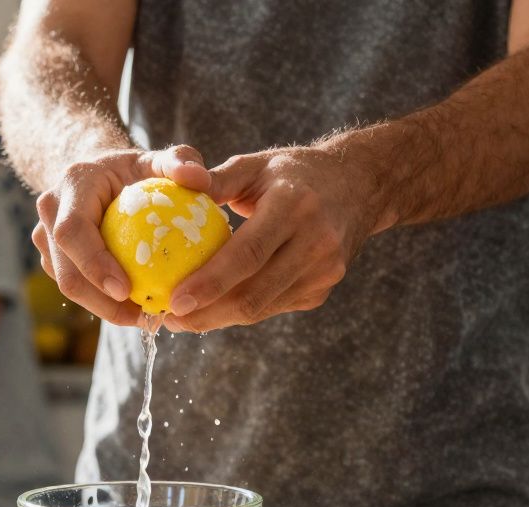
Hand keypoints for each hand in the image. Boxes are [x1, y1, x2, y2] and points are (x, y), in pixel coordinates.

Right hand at [32, 145, 212, 325]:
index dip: (94, 263)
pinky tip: (137, 309)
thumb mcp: (160, 160)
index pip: (73, 231)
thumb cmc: (136, 169)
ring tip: (145, 318)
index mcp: (72, 185)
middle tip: (143, 316)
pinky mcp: (53, 258)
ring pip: (69, 285)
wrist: (102, 175)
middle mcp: (51, 212)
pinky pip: (78, 288)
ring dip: (104, 309)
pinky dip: (104, 303)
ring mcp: (46, 238)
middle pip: (66, 271)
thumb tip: (200, 179)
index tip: (125, 289)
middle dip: (101, 302)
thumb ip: (180, 161)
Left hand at [163, 144, 380, 332]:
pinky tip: (214, 308)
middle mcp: (316, 243)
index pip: (249, 254)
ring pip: (261, 308)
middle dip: (207, 314)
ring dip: (219, 318)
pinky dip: (240, 311)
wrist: (360, 186)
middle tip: (168, 319)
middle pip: (253, 293)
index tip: (174, 302)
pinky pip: (272, 307)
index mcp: (295, 206)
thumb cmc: (295, 173)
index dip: (210, 282)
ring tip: (183, 318)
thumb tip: (173, 193)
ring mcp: (324, 271)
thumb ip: (216, 180)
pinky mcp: (322, 290)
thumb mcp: (256, 164)